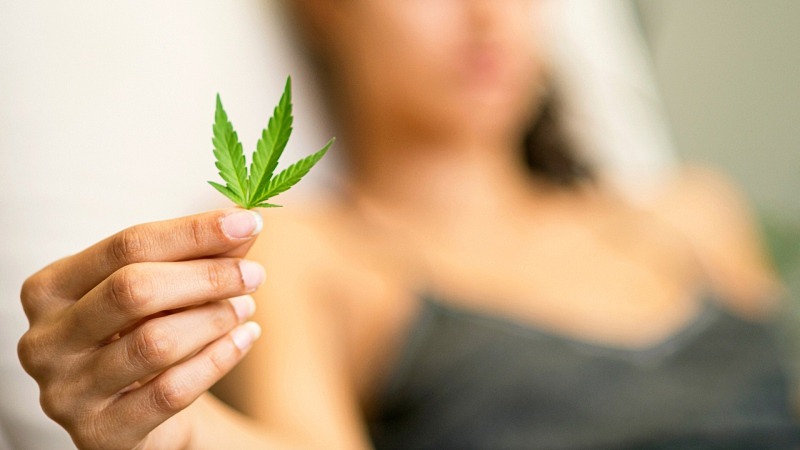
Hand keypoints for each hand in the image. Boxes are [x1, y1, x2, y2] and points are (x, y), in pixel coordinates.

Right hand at [17, 209, 265, 449]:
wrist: (139, 413)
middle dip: (206, 277)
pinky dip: (218, 358)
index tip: (247, 221)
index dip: (192, 232)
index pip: (126, 246)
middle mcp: (45, 341)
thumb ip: (198, 255)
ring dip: (214, 318)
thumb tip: (244, 221)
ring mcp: (67, 392)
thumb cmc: (146, 333)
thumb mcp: (164, 290)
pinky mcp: (101, 432)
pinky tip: (246, 337)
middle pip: (134, 291)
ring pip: (155, 342)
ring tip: (247, 306)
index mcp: (49, 289)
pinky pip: (172, 391)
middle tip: (254, 275)